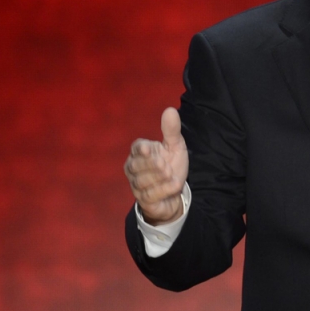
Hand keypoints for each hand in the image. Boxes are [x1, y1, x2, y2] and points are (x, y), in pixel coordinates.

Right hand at [124, 107, 188, 224]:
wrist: (175, 192)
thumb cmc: (171, 165)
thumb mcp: (175, 147)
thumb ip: (171, 130)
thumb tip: (170, 110)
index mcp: (140, 152)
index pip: (137, 148)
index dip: (142, 149)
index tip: (148, 149)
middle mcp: (134, 168)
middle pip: (136, 166)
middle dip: (152, 165)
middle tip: (166, 165)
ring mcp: (137, 185)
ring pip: (141, 182)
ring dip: (159, 178)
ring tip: (171, 174)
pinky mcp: (143, 200)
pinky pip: (150, 195)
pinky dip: (164, 189)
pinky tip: (174, 184)